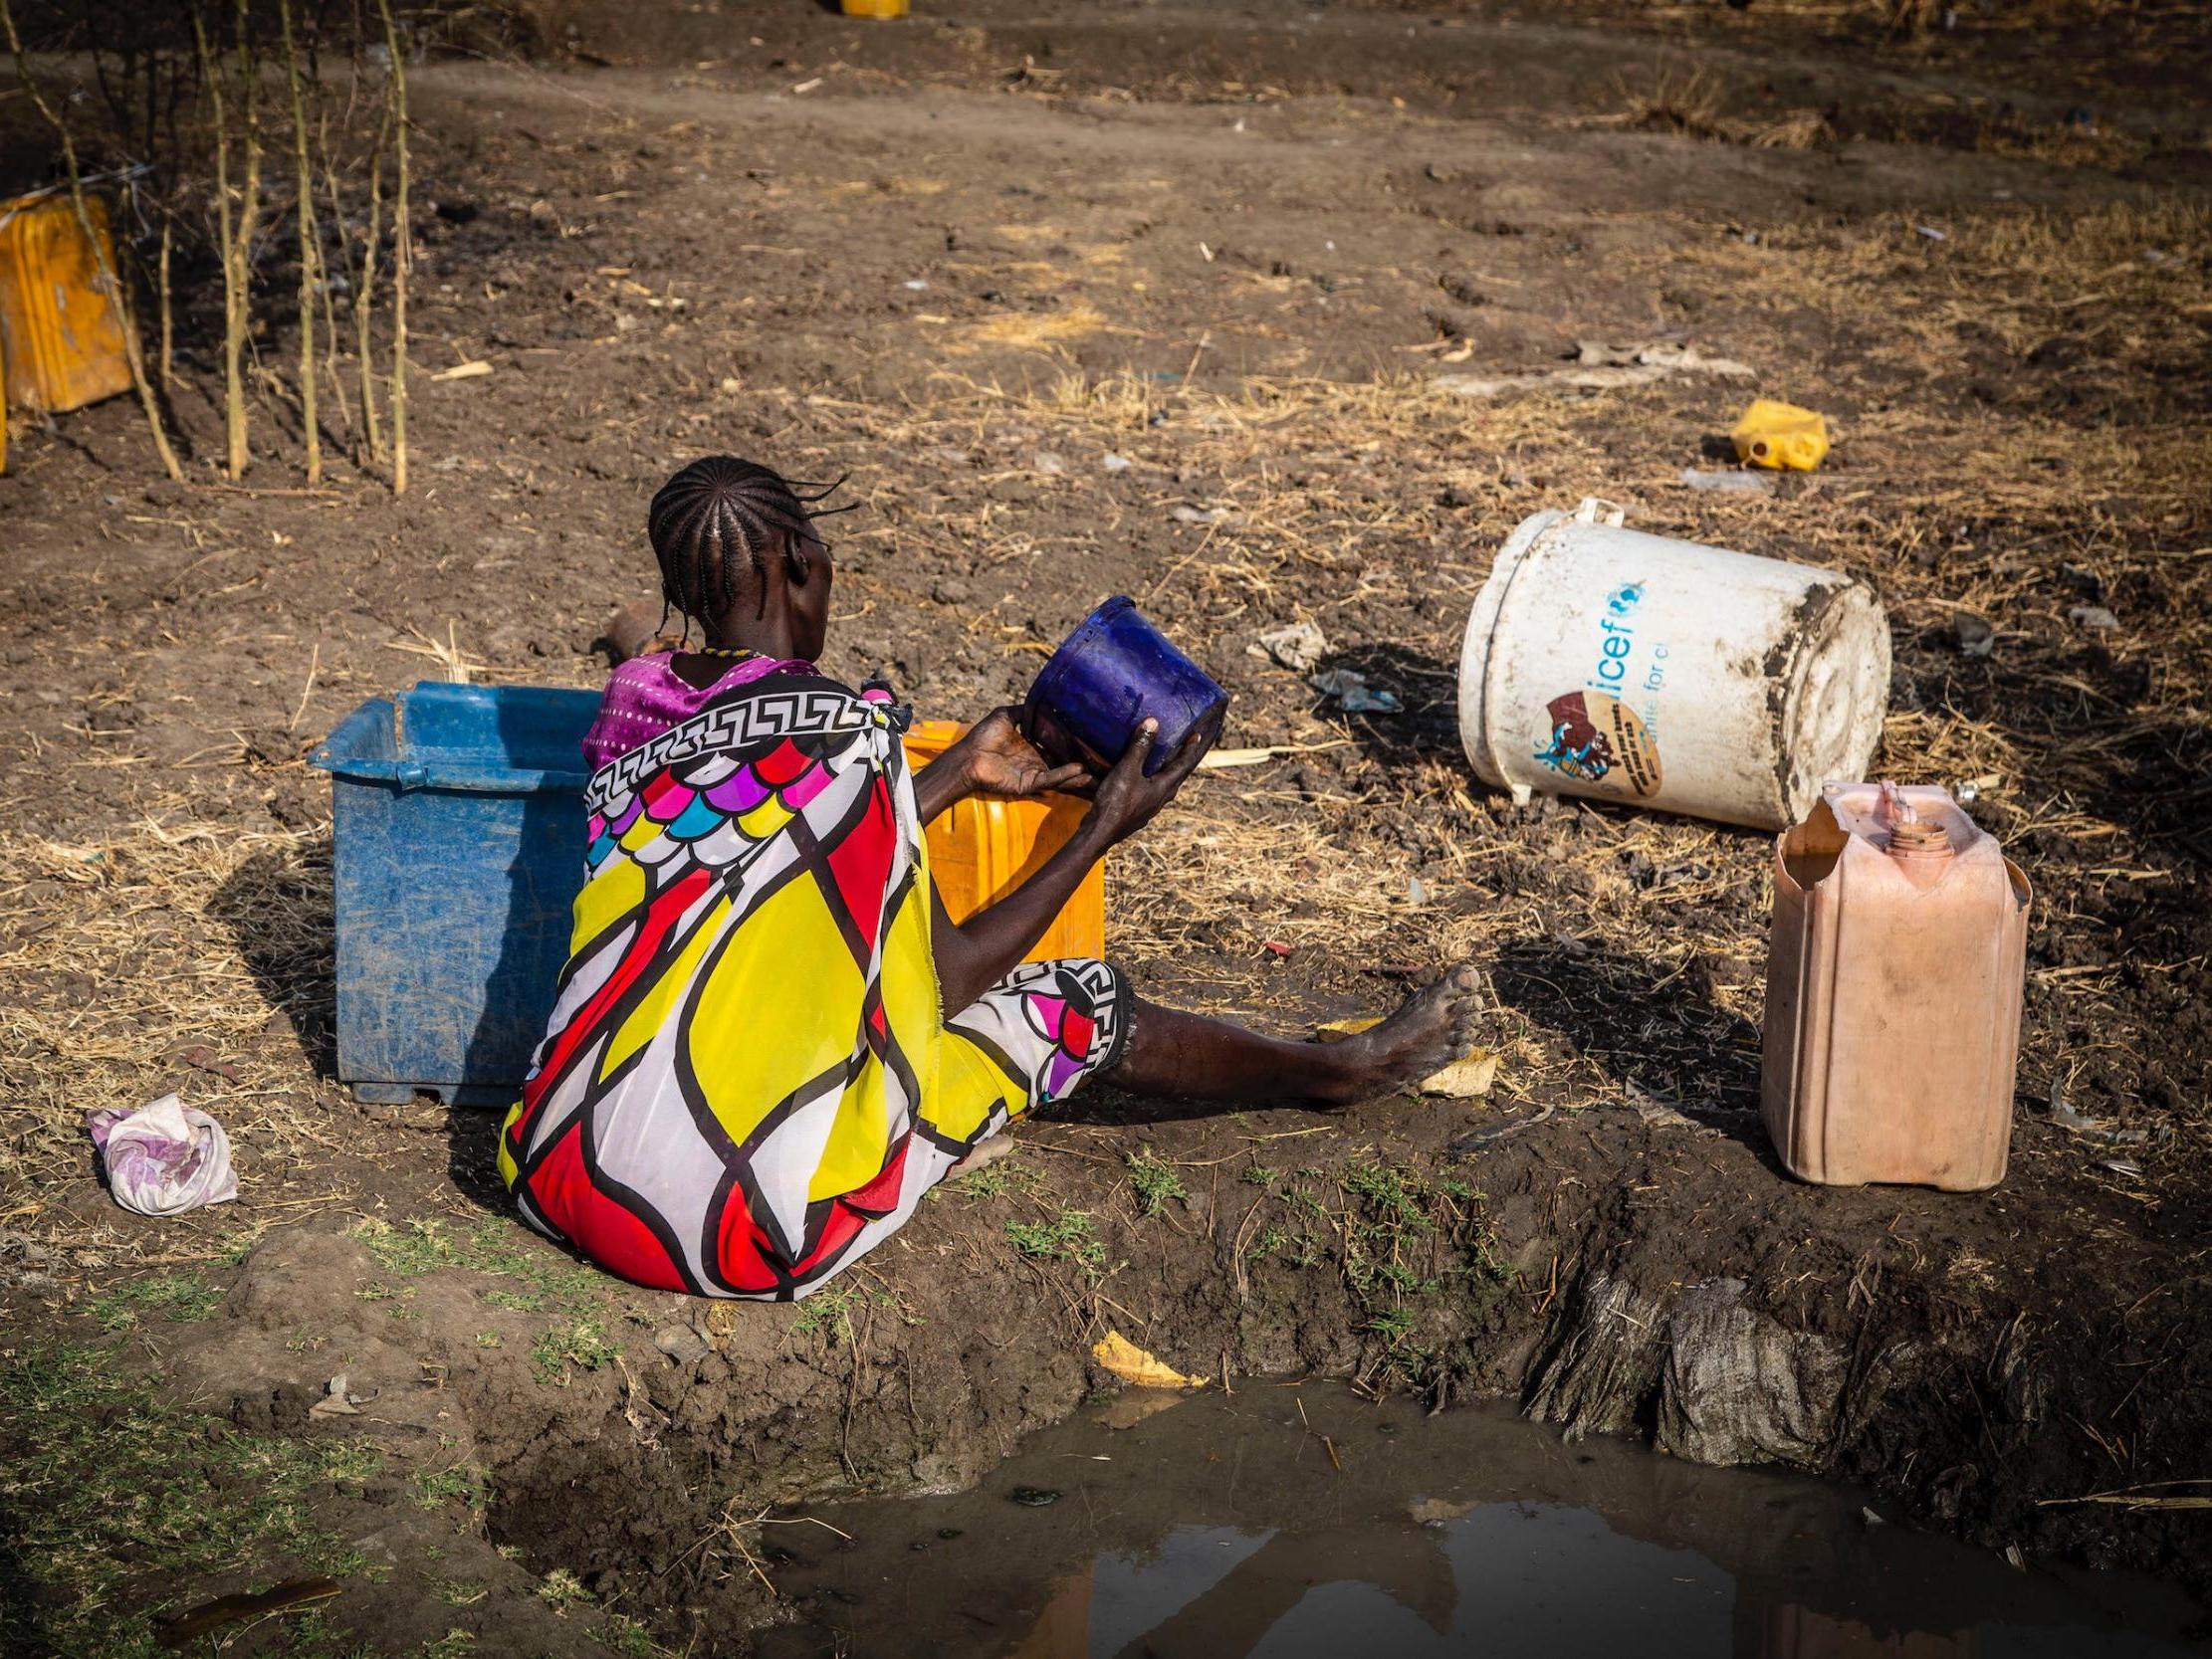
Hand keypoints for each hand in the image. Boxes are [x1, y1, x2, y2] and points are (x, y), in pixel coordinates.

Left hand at [952, 708, 1094, 798]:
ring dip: (1080, 773)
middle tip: (1106, 760)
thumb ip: (1022, 710)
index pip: (1057, 746)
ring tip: (1101, 770)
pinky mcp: (1029, 784)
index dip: (1073, 744)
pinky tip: (1079, 770)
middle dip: (1083, 763)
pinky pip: (1050, 779)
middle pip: (1064, 762)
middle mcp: (1036, 760)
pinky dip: (1064, 775)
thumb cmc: (983, 736)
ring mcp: (1034, 773)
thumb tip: (1039, 700)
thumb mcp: (1005, 715)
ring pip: (1062, 774)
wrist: (968, 757)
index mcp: (1032, 746)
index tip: (1092, 739)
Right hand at [1079, 714, 1214, 847]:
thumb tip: (1153, 723)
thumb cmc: (1116, 801)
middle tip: (1182, 747)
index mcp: (1164, 788)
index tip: (1196, 736)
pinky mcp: (1137, 813)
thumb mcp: (1128, 770)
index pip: (1183, 765)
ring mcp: (1149, 808)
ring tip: (1162, 761)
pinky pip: (1149, 793)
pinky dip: (1150, 781)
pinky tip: (1141, 780)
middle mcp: (1161, 799)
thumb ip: (1140, 747)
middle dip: (1179, 761)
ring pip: (1163, 786)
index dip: (1189, 749)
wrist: (1100, 833)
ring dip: (1165, 772)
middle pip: (1175, 777)